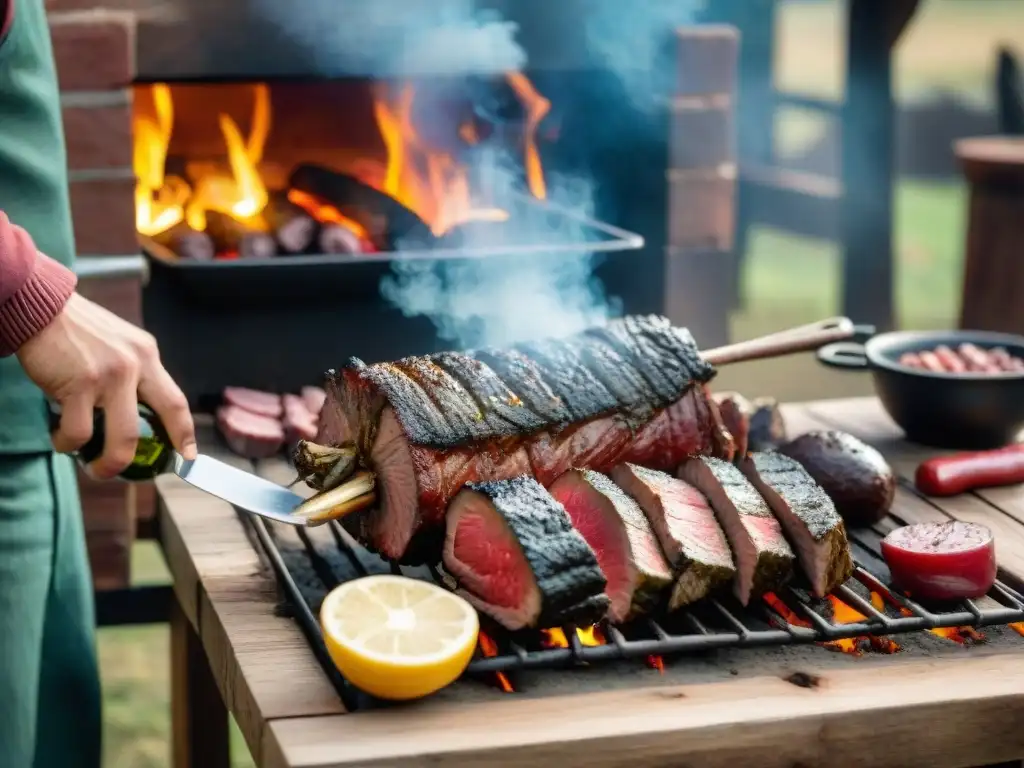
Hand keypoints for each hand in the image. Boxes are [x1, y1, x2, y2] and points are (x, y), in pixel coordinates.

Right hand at [16, 293, 196, 477]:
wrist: (40, 307)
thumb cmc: (76, 331)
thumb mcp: (120, 343)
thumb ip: (133, 373)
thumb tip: (137, 412)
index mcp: (148, 355)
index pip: (176, 400)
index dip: (185, 431)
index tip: (189, 455)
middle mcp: (136, 364)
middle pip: (162, 420)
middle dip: (159, 451)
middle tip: (134, 472)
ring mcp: (110, 375)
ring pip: (122, 438)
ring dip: (107, 463)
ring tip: (93, 466)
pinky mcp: (80, 385)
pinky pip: (79, 433)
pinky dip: (68, 443)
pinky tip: (61, 438)